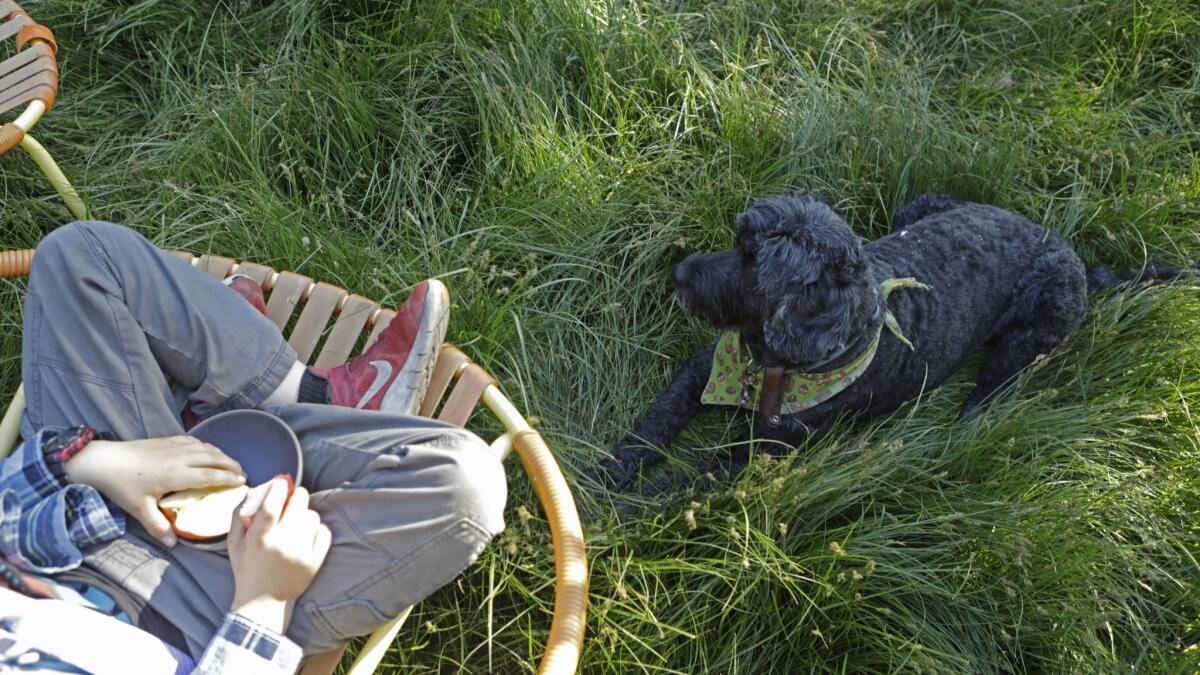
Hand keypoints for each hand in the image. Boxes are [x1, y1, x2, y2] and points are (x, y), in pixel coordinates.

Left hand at [64, 436, 245, 546]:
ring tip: (230, 462)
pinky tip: (207, 450)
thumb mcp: (139, 509)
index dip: (228, 478)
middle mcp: (180, 458)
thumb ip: (158, 526)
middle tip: (243, 472)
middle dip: (231, 464)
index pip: (210, 475)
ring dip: (221, 454)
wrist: (103, 460)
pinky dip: (206, 446)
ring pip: (205, 447)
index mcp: (177, 475)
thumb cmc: (121, 485)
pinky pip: (193, 441)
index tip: (242, 481)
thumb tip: (173, 543)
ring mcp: (173, 447)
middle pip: (214, 458)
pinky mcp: (166, 440)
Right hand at [228, 478, 330, 632]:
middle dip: (296, 495)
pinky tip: (306, 534)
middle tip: (293, 496)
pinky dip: (317, 529)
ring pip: (312, 516)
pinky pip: (324, 532)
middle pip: (298, 504)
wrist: (264, 601)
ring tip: (296, 521)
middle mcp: (281, 544)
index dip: (278, 487)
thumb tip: (255, 489)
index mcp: (259, 538)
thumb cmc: (247, 568)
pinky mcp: (315, 561)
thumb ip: (240, 514)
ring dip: (305, 514)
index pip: (271, 504)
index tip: (281, 481)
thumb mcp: (234, 542)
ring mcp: (300, 553)